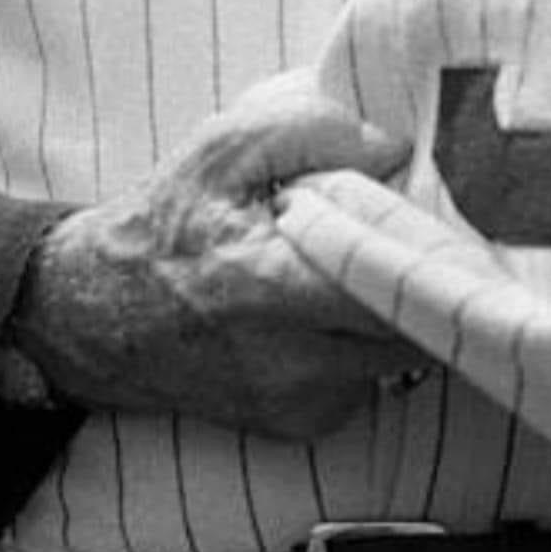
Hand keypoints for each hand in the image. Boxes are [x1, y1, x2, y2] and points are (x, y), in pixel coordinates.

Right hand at [11, 70, 430, 439]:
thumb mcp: (228, 146)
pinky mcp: (303, 423)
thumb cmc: (171, 219)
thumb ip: (315, 128)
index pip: (392, 288)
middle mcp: (293, 362)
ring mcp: (301, 403)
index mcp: (271, 287)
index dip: (433, 247)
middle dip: (432, 276)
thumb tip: (398, 144)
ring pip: (403, 356)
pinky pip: (372, 379)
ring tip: (375, 258)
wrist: (103, 313)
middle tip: (427, 226)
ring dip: (404, 306)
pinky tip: (342, 300)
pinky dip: (373, 339)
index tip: (447, 208)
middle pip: (417, 329)